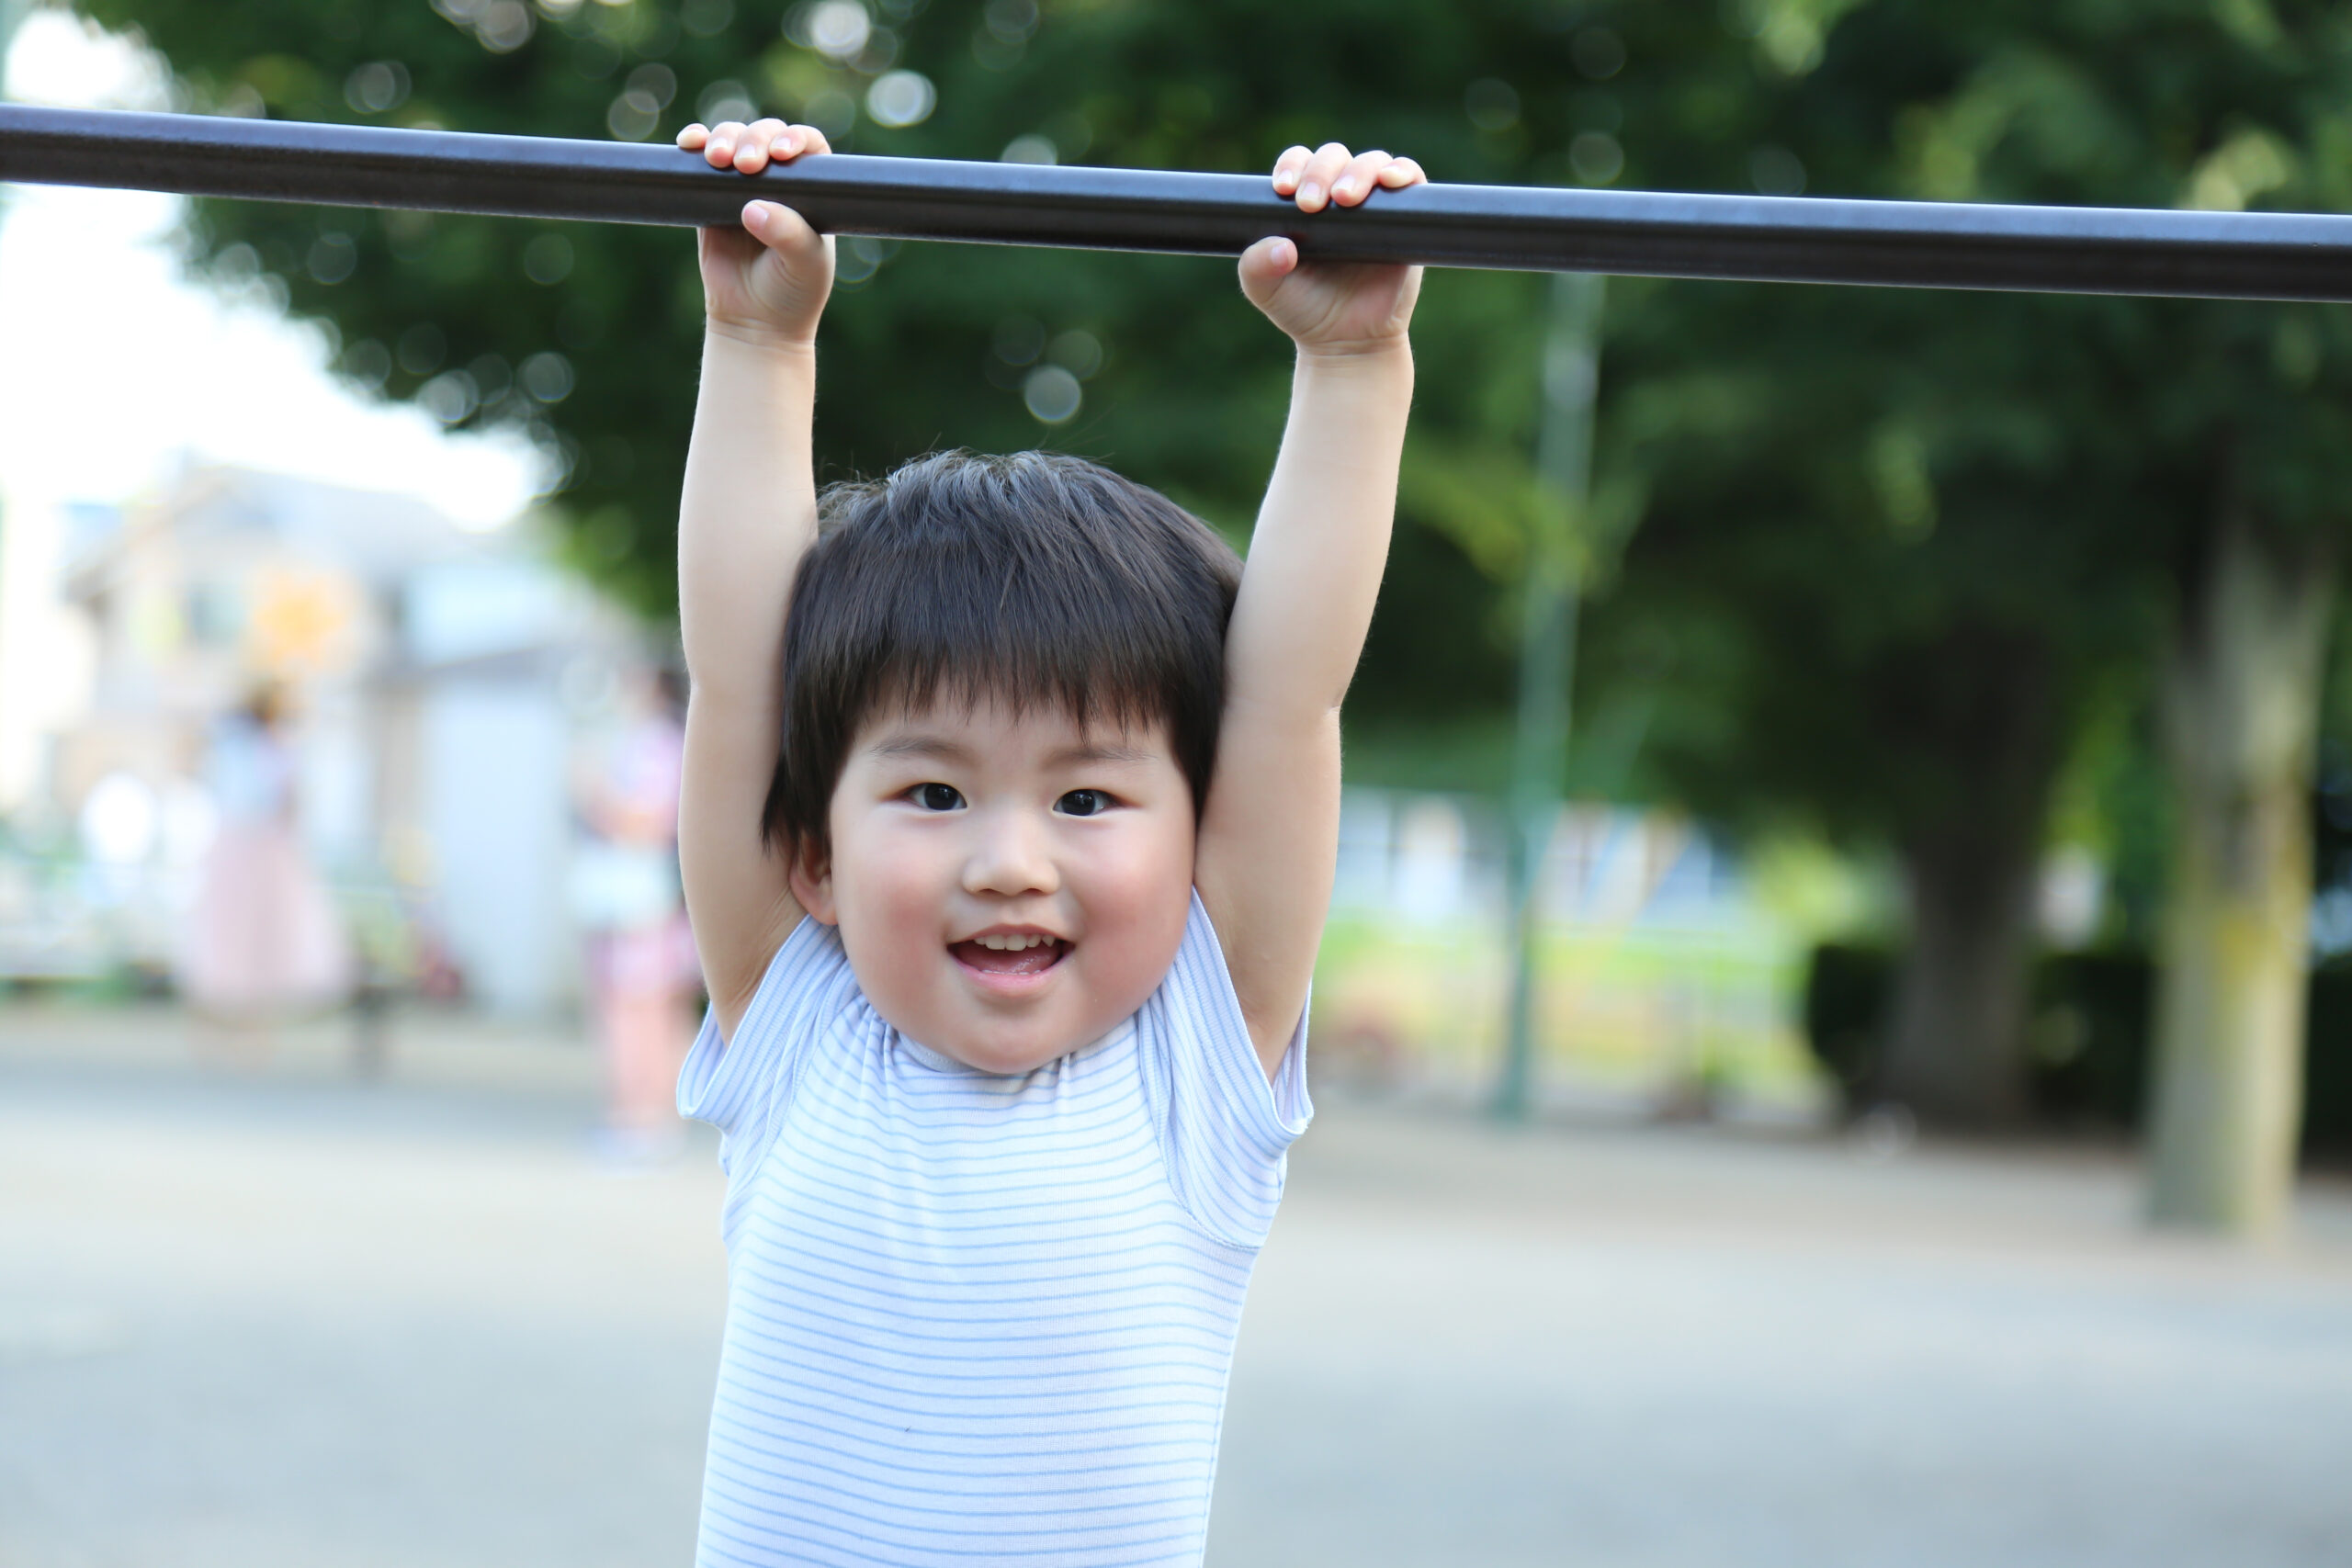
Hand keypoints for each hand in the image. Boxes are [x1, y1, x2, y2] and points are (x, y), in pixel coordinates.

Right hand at [678, 119, 835, 347]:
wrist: (754, 323)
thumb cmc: (793, 292)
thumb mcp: (804, 264)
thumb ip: (787, 234)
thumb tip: (752, 208)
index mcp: (811, 189)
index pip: (808, 147)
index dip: (795, 138)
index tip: (782, 153)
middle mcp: (777, 180)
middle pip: (764, 135)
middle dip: (753, 139)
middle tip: (746, 165)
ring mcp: (741, 186)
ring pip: (731, 139)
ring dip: (722, 138)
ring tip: (717, 159)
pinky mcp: (708, 197)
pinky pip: (697, 163)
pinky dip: (693, 145)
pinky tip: (688, 144)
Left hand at [1239, 143, 1426, 357]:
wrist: (1346, 343)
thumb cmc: (1303, 311)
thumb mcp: (1264, 291)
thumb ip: (1256, 266)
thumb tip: (1281, 246)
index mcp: (1304, 201)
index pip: (1299, 163)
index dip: (1293, 165)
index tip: (1284, 189)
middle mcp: (1340, 197)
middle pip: (1334, 157)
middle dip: (1321, 171)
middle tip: (1311, 203)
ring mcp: (1376, 206)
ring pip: (1372, 163)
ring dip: (1359, 171)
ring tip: (1346, 199)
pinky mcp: (1407, 219)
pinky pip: (1412, 182)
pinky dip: (1404, 172)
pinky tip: (1391, 181)